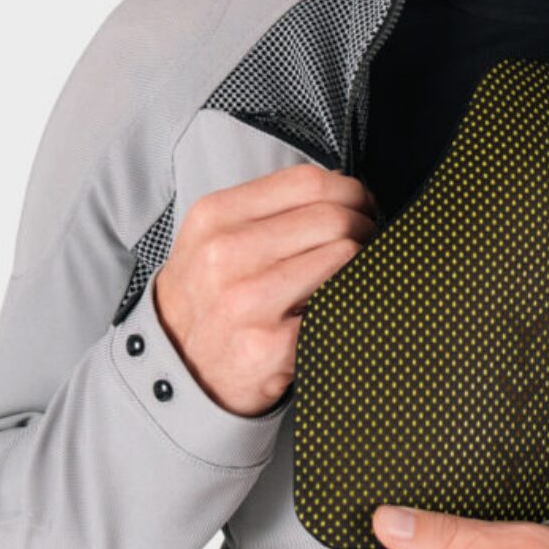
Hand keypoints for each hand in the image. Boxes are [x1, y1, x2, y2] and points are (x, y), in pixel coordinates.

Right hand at [154, 164, 379, 415]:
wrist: (181, 366)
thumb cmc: (211, 295)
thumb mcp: (217, 235)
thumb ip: (274, 207)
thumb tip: (346, 189)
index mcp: (215, 217)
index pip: (307, 182)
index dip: (350, 190)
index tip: (361, 205)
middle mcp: (225, 255)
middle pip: (332, 217)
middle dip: (364, 226)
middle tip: (367, 241)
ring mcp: (246, 301)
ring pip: (344, 256)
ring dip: (362, 263)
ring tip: (354, 272)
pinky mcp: (271, 344)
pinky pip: (341, 305)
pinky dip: (352, 302)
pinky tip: (340, 307)